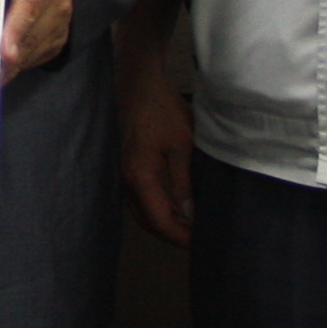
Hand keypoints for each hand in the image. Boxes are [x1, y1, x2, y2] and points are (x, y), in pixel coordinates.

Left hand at [0, 0, 71, 80]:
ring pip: (32, 53)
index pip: (30, 5)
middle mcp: (60, 4)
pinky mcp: (58, 42)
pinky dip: (16, 68)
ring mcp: (61, 25)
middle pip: (29, 36)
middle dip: (5, 55)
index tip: (5, 52)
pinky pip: (35, 60)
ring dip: (8, 66)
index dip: (17, 29)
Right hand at [119, 52, 197, 246]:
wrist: (139, 84)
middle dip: (173, 234)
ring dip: (165, 223)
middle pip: (148, 221)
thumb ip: (184, 181)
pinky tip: (178, 207)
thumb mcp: (182, 144)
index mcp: (140, 176)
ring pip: (144, 211)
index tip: (201, 244)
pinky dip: (159, 209)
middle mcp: (128, 180)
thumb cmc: (162, 110)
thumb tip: (189, 213)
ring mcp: (126, 173)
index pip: (159, 220)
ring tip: (191, 227)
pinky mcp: (129, 166)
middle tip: (199, 239)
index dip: (179, 236)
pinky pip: (142, 198)